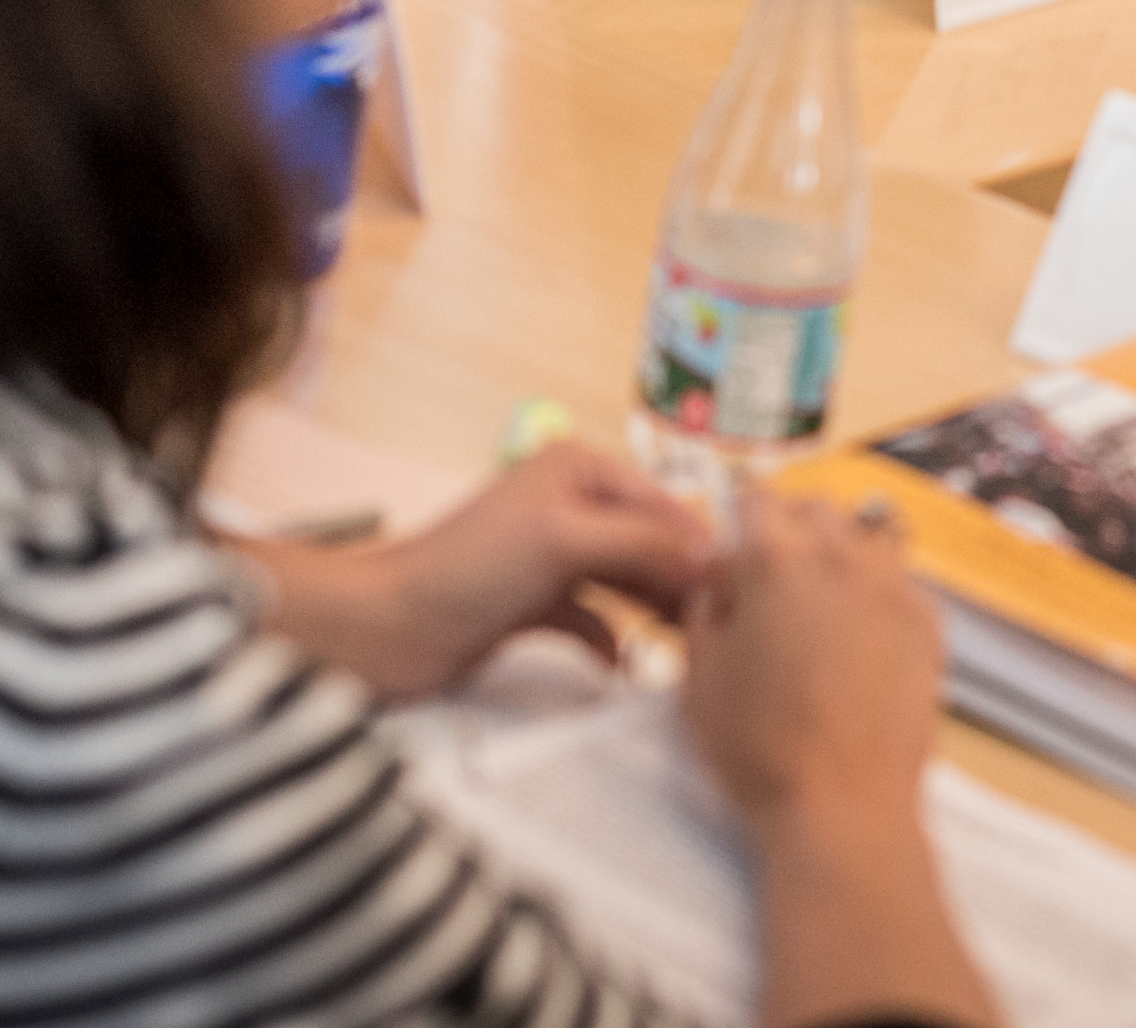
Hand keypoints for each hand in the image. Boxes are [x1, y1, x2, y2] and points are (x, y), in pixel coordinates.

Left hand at [251, 441, 711, 700]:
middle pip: (650, 543)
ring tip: (688, 649)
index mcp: (579, 469)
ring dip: (654, 613)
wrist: (389, 627)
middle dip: (683, 582)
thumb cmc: (471, 567)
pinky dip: (610, 641)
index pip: (664, 503)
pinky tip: (622, 666)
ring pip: (627, 583)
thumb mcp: (568, 540)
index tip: (746, 586)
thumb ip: (645, 544)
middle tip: (723, 627)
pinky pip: (594, 620)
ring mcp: (552, 556)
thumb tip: (715, 555)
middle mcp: (570, 505)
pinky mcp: (535, 604)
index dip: (703, 543)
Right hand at [681, 491, 942, 837]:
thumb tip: (718, 593)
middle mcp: (840, 557)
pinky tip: (864, 640)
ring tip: (826, 604)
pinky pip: (902, 581)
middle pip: (817, 509)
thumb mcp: (700, 681)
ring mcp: (893, 586)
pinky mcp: (928, 621)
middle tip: (777, 582)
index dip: (740, 523)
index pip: (757, 499)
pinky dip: (881, 594)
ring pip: (869, 534)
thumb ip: (704, 617)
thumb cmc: (760, 749)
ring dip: (844, 553)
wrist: (843, 805)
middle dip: (793, 531)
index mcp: (775, 561)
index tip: (736, 556)